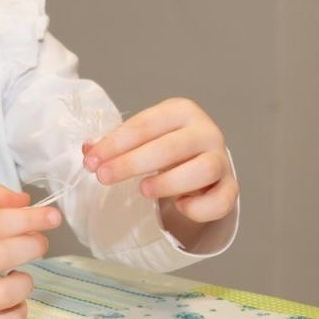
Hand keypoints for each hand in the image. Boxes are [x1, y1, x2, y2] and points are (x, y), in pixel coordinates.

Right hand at [0, 185, 58, 318]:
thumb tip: (26, 201)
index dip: (28, 218)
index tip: (53, 216)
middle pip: (5, 254)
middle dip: (34, 245)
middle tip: (39, 243)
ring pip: (9, 292)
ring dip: (25, 282)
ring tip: (19, 277)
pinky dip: (19, 310)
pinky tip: (10, 301)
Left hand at [82, 97, 237, 225]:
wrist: (198, 160)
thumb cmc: (162, 146)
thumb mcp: (138, 139)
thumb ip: (114, 144)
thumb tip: (88, 150)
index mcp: (180, 111)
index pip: (144, 125)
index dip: (115, 144)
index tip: (91, 162)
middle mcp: (205, 131)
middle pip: (171, 146)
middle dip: (132, 163)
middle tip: (104, 178)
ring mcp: (221, 159)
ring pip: (203, 169)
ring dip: (169, 182)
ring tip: (143, 190)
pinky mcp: (230, 186)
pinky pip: (221, 199)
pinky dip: (200, 207)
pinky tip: (179, 206)